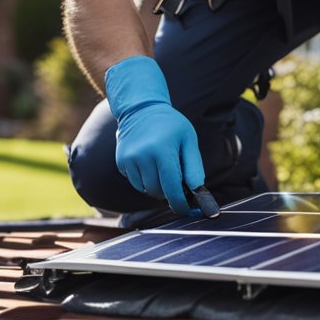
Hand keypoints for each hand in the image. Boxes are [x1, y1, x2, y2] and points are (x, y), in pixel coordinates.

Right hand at [106, 56, 203, 215]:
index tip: (187, 210)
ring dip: (158, 187)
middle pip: (159, 191)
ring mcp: (128, 160)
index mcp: (162, 150)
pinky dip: (146, 180)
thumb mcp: (188, 140)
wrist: (141, 109)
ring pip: (146, 189)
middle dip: (170, 193)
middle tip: (180, 186)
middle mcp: (142, 156)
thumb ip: (194, 167)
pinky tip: (150, 163)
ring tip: (164, 168)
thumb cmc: (171, 125)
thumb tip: (199, 193)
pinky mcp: (121, 163)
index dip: (181, 203)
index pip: (172, 187)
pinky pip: (136, 182)